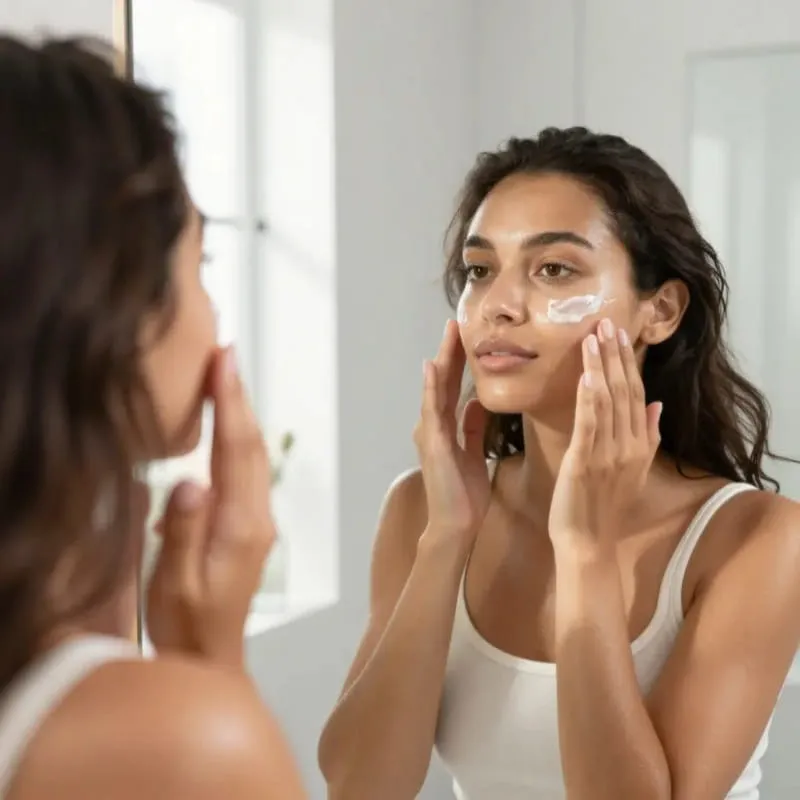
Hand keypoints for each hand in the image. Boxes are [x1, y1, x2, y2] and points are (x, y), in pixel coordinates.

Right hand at [147, 347, 274, 668]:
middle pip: (253, 444)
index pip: (237, 450)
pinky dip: (239, 438)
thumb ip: (182, 531)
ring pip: (255, 455)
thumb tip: (191, 481)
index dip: (230, 402)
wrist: (211, 655)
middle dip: (240, 396)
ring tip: (225, 377)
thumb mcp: (176, 583)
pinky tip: (225, 427)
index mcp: (242, 525)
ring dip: (242, 413)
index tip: (224, 361)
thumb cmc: (189, 625)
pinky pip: (249, 470)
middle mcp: (258, 516)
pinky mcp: (251, 526)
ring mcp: (258, 520)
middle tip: (225, 353)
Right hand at [414, 320, 489, 544]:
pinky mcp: (433, 443)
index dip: (458, 362)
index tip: (466, 337)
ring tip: (448, 333)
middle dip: (450, 352)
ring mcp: (430, 433)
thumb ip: (473, 428)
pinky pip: (432, 410)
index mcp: (446, 428)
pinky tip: (433, 367)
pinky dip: (431, 388)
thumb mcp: (474, 453)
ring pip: (436, 388)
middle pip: (442, 381)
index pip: (452, 387)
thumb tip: (477, 403)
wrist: (456, 525)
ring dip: (442, 360)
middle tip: (455, 323)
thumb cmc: (465, 495)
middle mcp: (433, 426)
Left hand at [548, 319, 661, 548]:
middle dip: (615, 356)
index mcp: (639, 445)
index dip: (628, 363)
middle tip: (606, 323)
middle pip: (624, 392)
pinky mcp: (584, 462)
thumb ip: (647, 436)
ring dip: (600, 367)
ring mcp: (607, 454)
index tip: (620, 335)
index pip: (636, 395)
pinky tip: (587, 375)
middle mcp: (628, 446)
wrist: (588, 542)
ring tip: (593, 337)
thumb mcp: (634, 470)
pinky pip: (589, 425)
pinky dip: (589, 398)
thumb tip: (657, 404)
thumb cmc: (604, 506)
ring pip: (607, 402)